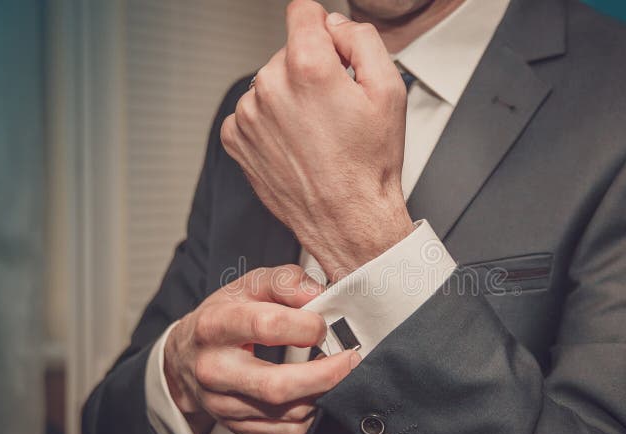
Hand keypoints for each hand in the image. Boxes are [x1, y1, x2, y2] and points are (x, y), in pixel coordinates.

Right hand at [164, 265, 360, 433]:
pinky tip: (311, 391)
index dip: (305, 326)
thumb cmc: (223, 316)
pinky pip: (286, 431)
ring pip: (286, 412)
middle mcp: (213, 370)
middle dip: (324, 375)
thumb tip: (319, 296)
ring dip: (321, 393)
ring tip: (331, 372)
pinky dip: (309, 412)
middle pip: (276, 385)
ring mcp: (222, 404)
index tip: (321, 325)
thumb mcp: (249, 285)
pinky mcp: (235, 427)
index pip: (266, 327)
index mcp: (215, 326)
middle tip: (349, 360)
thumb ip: (287, 282)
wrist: (184, 356)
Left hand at [221, 0, 413, 281]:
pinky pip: (253, 113)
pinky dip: (271, 123)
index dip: (325, 28)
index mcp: (308, 67)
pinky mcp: (236, 139)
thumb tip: (336, 26)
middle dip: (310, 71)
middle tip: (335, 110)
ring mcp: (248, 114)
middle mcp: (270, 86)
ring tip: (316, 134)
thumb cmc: (368, 165)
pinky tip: (296, 146)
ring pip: (270, 83)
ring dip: (289, 98)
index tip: (332, 50)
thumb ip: (362, 38)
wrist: (347, 220)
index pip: (303, 11)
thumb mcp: (390, 90)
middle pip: (288, 51)